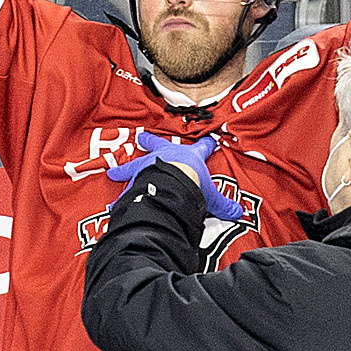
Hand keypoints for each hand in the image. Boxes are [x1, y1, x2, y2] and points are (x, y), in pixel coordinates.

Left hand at [107, 131, 243, 220]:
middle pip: (157, 144)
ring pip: (134, 164)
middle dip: (150, 141)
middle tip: (142, 138)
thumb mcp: (212, 196)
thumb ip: (223, 205)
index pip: (201, 148)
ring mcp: (148, 165)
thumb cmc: (192, 183)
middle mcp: (166, 156)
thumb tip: (239, 213)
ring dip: (124, 169)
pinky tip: (112, 202)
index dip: (206, 146)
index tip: (209, 141)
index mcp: (188, 157)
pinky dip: (119, 197)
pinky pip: (125, 188)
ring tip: (113, 172)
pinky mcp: (136, 178)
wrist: (172, 186)